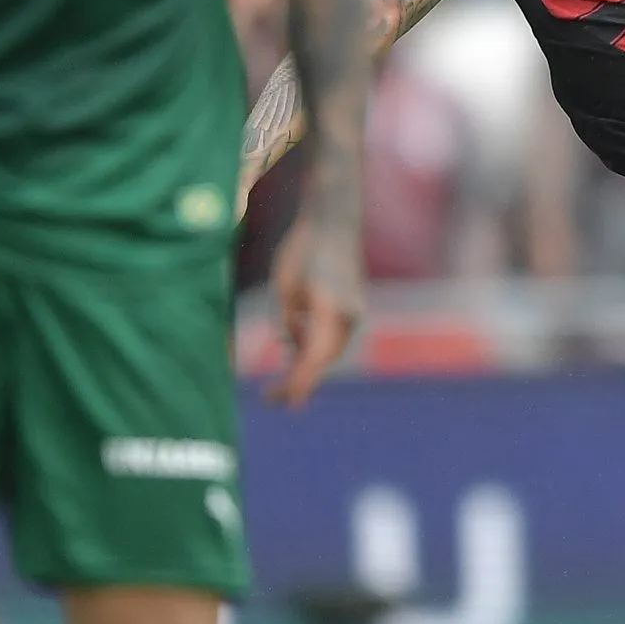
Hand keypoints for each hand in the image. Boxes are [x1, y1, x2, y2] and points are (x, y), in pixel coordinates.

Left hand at [266, 208, 361, 408]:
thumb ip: (286, 319)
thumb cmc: (302, 248)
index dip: (302, 382)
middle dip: (300, 379)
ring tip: (276, 378)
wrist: (334, 220)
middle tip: (271, 397)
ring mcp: (354, 310)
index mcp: (329, 308)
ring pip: (329, 349)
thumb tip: (289, 345)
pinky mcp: (351, 307)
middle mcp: (348, 313)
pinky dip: (312, 345)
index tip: (288, 402)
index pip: (315, 356)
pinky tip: (292, 344)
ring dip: (305, 362)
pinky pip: (332, 336)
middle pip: (324, 358)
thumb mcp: (283, 286)